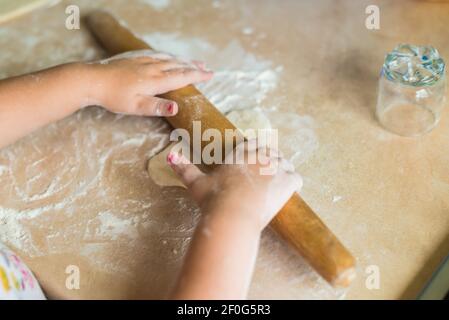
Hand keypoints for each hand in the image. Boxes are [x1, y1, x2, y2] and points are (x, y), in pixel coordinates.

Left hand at [86, 50, 212, 115]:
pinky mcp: (134, 58)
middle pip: (178, 66)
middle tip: (207, 67)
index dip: (198, 76)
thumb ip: (156, 107)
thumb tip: (176, 108)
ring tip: (193, 61)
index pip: (182, 77)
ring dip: (183, 60)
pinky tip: (167, 56)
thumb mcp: (136, 107)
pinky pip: (157, 54)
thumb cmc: (114, 97)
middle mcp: (152, 68)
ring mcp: (143, 61)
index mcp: (156, 81)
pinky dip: (168, 56)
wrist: (92, 80)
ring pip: (168, 59)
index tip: (211, 74)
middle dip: (194, 67)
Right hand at [167, 140, 301, 230]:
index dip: (254, 150)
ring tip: (276, 181)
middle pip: (270, 152)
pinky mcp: (287, 182)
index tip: (253, 160)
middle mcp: (259, 156)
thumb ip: (184, 168)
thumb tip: (170, 155)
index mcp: (239, 153)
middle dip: (269, 160)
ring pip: (285, 163)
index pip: (252, 143)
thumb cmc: (213, 200)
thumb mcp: (196, 183)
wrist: (232, 216)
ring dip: (282, 170)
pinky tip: (290, 189)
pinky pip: (297, 177)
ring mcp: (275, 168)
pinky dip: (294, 183)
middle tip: (265, 174)